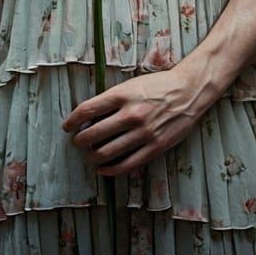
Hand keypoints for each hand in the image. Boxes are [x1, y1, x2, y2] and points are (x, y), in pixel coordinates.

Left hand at [61, 68, 214, 176]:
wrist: (188, 91)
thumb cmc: (158, 85)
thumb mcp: (131, 84)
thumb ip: (112, 99)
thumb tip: (89, 116)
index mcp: (122, 95)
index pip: (87, 109)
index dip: (72, 120)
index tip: (67, 126)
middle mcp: (130, 114)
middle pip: (93, 134)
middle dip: (79, 141)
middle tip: (76, 142)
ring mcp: (143, 133)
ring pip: (106, 153)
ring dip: (91, 156)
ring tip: (88, 154)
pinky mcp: (154, 147)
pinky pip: (126, 165)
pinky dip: (110, 170)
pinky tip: (102, 168)